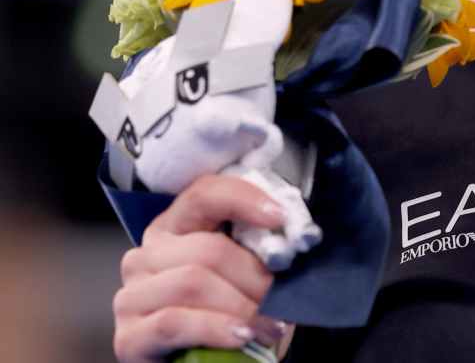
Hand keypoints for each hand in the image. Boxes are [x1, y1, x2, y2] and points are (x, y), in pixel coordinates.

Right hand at [111, 173, 293, 361]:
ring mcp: (130, 297)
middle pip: (208, 249)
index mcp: (174, 229)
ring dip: (242, 307)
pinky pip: (175, 321)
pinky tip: (241, 337)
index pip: (203, 195)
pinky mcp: (128, 337)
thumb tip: (289, 241)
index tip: (279, 217)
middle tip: (282, 302)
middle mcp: (145, 256)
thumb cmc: (229, 318)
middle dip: (255, 277)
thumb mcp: (245, 277)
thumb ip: (256, 253)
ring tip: (269, 326)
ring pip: (193, 283)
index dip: (243, 199)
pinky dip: (216, 328)